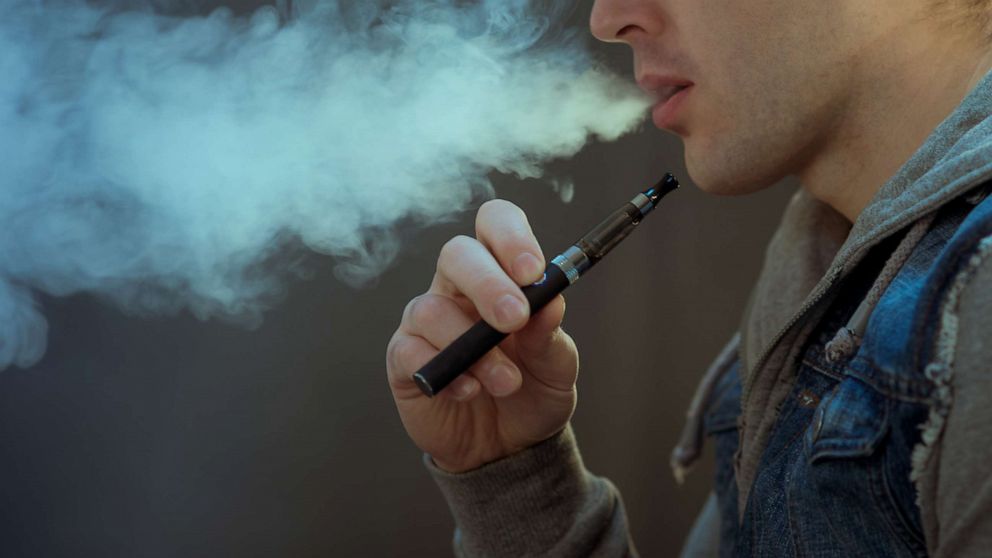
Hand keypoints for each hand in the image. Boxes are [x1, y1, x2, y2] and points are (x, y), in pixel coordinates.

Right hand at [386, 199, 578, 472]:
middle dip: (487, 283)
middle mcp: (458, 288)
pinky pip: (412, 352)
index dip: (510, 236)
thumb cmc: (532, 391)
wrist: (507, 448)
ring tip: (506, 383)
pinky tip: (471, 391)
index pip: (494, 224)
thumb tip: (550, 302)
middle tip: (515, 319)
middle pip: (457, 253)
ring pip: (432, 309)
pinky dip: (448, 374)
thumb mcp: (556, 366)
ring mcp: (426, 322)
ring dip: (475, 349)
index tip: (533, 270)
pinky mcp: (404, 359)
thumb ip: (551, 335)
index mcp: (500, 272)